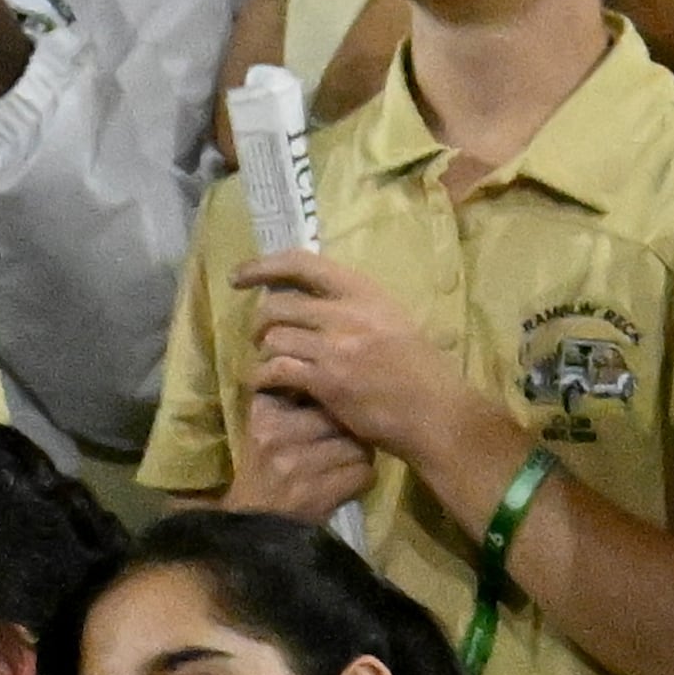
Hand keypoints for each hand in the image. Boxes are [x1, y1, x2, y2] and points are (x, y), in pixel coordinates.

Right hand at [224, 390, 376, 522]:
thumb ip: (284, 403)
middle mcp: (276, 433)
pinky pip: (363, 475)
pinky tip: (345, 485)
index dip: (328, 400)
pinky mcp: (316, 495)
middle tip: (342, 442)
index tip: (324, 414)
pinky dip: (360, 481)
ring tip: (345, 465)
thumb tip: (321, 380)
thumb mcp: (258, 430)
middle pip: (340, 417)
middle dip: (347, 430)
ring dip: (357, 457)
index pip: (315, 389)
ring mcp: (297, 465)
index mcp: (262, 412)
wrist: (240, 528)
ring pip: (357, 446)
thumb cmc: (252, 475)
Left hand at [234, 248, 485, 462]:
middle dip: (260, 323)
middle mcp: (348, 313)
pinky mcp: (327, 381)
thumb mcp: (391, 321)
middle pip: (277, 305)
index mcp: (364, 291)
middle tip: (261, 339)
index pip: (302, 263)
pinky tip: (266, 385)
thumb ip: (353, 309)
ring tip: (271, 366)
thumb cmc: (418, 369)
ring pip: (274, 338)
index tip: (238, 276)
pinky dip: (263, 378)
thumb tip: (311, 301)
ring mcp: (336, 347)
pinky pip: (276, 371)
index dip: (263, 265)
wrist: (435, 411)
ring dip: (264, 354)